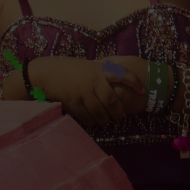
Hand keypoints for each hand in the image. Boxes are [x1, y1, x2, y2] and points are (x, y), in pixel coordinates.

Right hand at [29, 56, 145, 129]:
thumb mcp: (90, 66)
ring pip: (100, 111)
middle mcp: (93, 81)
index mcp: (100, 70)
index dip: (134, 82)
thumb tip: (120, 79)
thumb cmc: (71, 69)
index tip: (142, 91)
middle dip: (118, 111)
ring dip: (105, 119)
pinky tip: (93, 123)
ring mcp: (82, 92)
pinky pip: (86, 116)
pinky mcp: (72, 102)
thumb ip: (103, 73)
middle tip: (120, 117)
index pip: (122, 74)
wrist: (47, 72)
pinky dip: (91, 122)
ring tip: (106, 122)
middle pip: (112, 100)